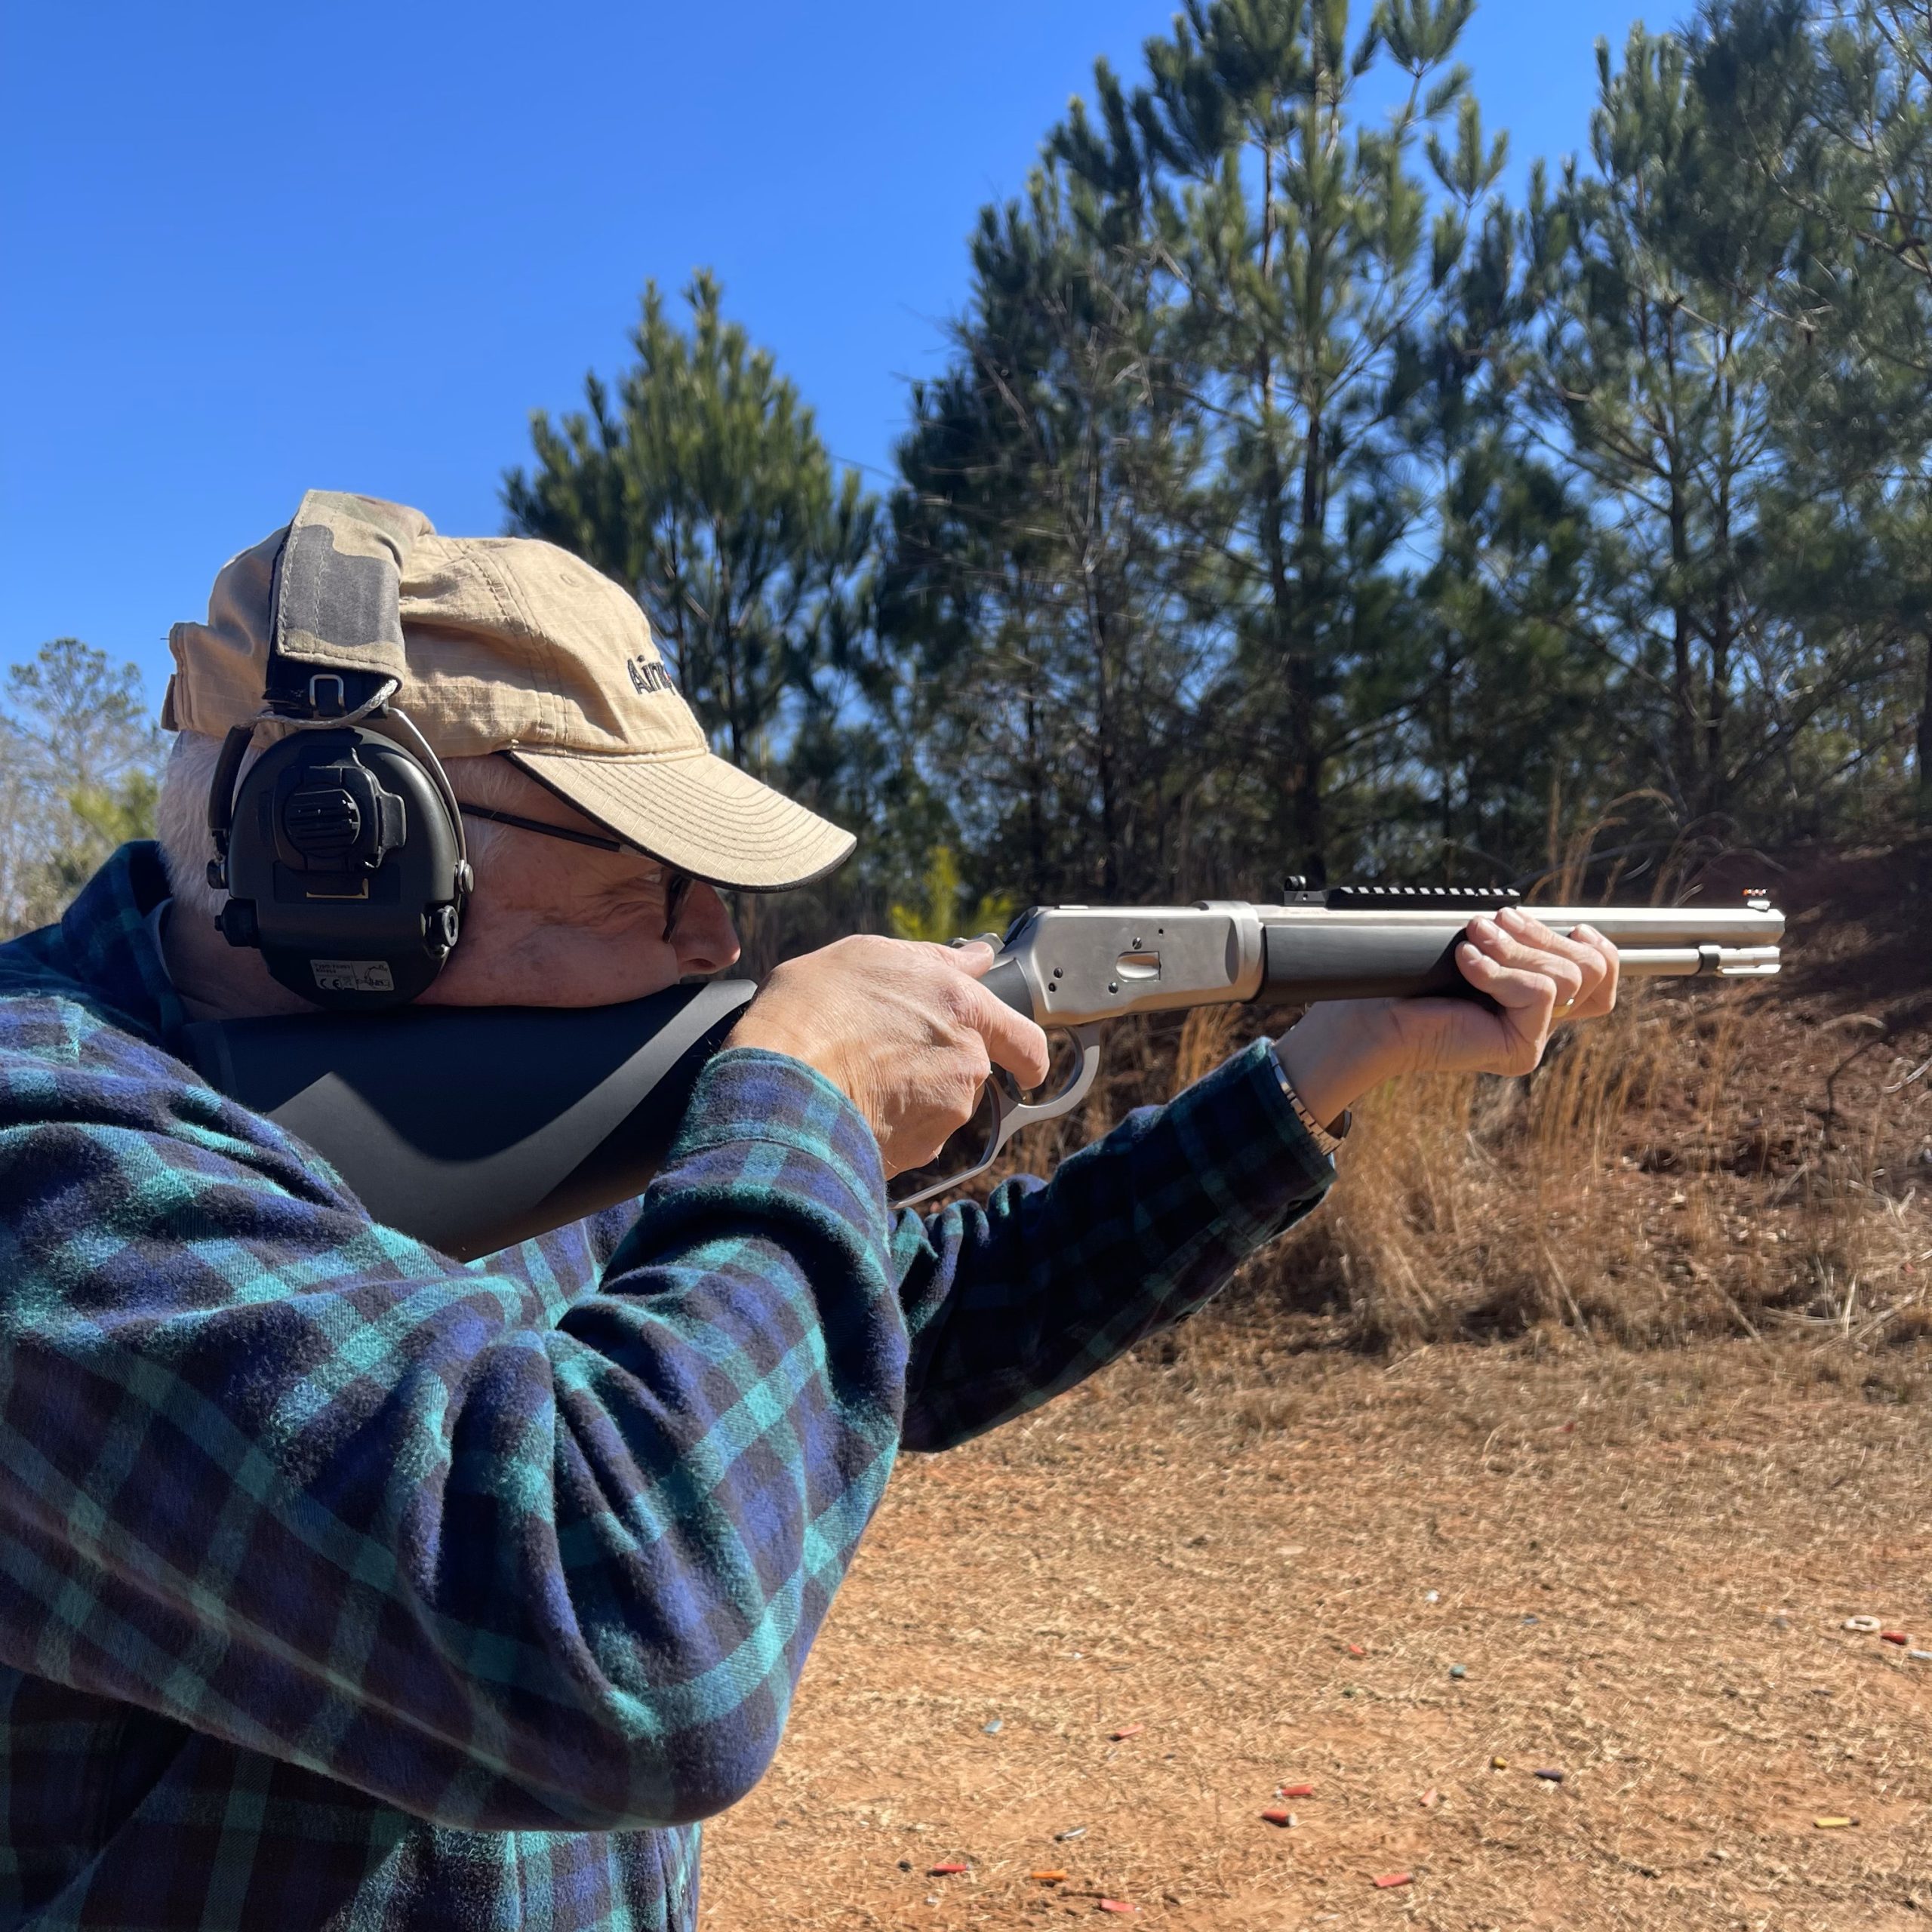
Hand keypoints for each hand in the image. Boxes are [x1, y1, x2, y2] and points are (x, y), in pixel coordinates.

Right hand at [725, 935, 1050, 1175]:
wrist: (778, 1083)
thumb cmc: (812, 1009)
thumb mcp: (866, 955)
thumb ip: (933, 958)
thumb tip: (976, 958)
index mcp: (962, 1006)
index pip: (1026, 1039)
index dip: (1027, 1054)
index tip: (1024, 1064)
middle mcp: (967, 1060)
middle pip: (975, 1070)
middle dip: (943, 1066)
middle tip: (891, 1055)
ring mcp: (946, 1110)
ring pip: (944, 1104)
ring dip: (916, 1095)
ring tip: (862, 1077)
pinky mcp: (921, 1150)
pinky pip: (917, 1135)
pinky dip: (896, 1125)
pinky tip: (856, 1106)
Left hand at [1275, 905, 1620, 1127]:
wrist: (1371, 1015)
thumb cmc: (1411, 978)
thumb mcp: (1480, 948)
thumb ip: (1524, 943)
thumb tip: (1571, 926)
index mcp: (1534, 999)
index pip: (1602, 978)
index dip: (1600, 948)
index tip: (1573, 926)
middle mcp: (1540, 1024)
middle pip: (1589, 971)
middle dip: (1541, 936)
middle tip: (1489, 926)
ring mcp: (1532, 1040)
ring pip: (1565, 978)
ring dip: (1514, 949)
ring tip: (1471, 943)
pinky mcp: (1519, 1050)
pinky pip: (1539, 992)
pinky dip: (1498, 970)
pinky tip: (1464, 965)